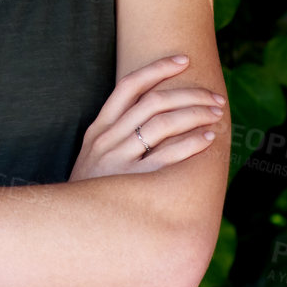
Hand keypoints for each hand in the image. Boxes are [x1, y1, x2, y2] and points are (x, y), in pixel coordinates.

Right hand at [68, 54, 225, 181]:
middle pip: (153, 102)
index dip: (157, 68)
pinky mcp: (132, 182)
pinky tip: (208, 139)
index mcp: (99, 128)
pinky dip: (191, 143)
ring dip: (195, 114)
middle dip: (189, 94)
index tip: (183, 60)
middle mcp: (107, 139)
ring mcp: (118, 160)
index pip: (129, 86)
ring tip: (217, 115)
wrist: (69, 226)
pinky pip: (167, 156)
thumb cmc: (92, 191)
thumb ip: (116, 135)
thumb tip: (154, 114)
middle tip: (215, 97)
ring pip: (162, 124)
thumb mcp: (94, 156)